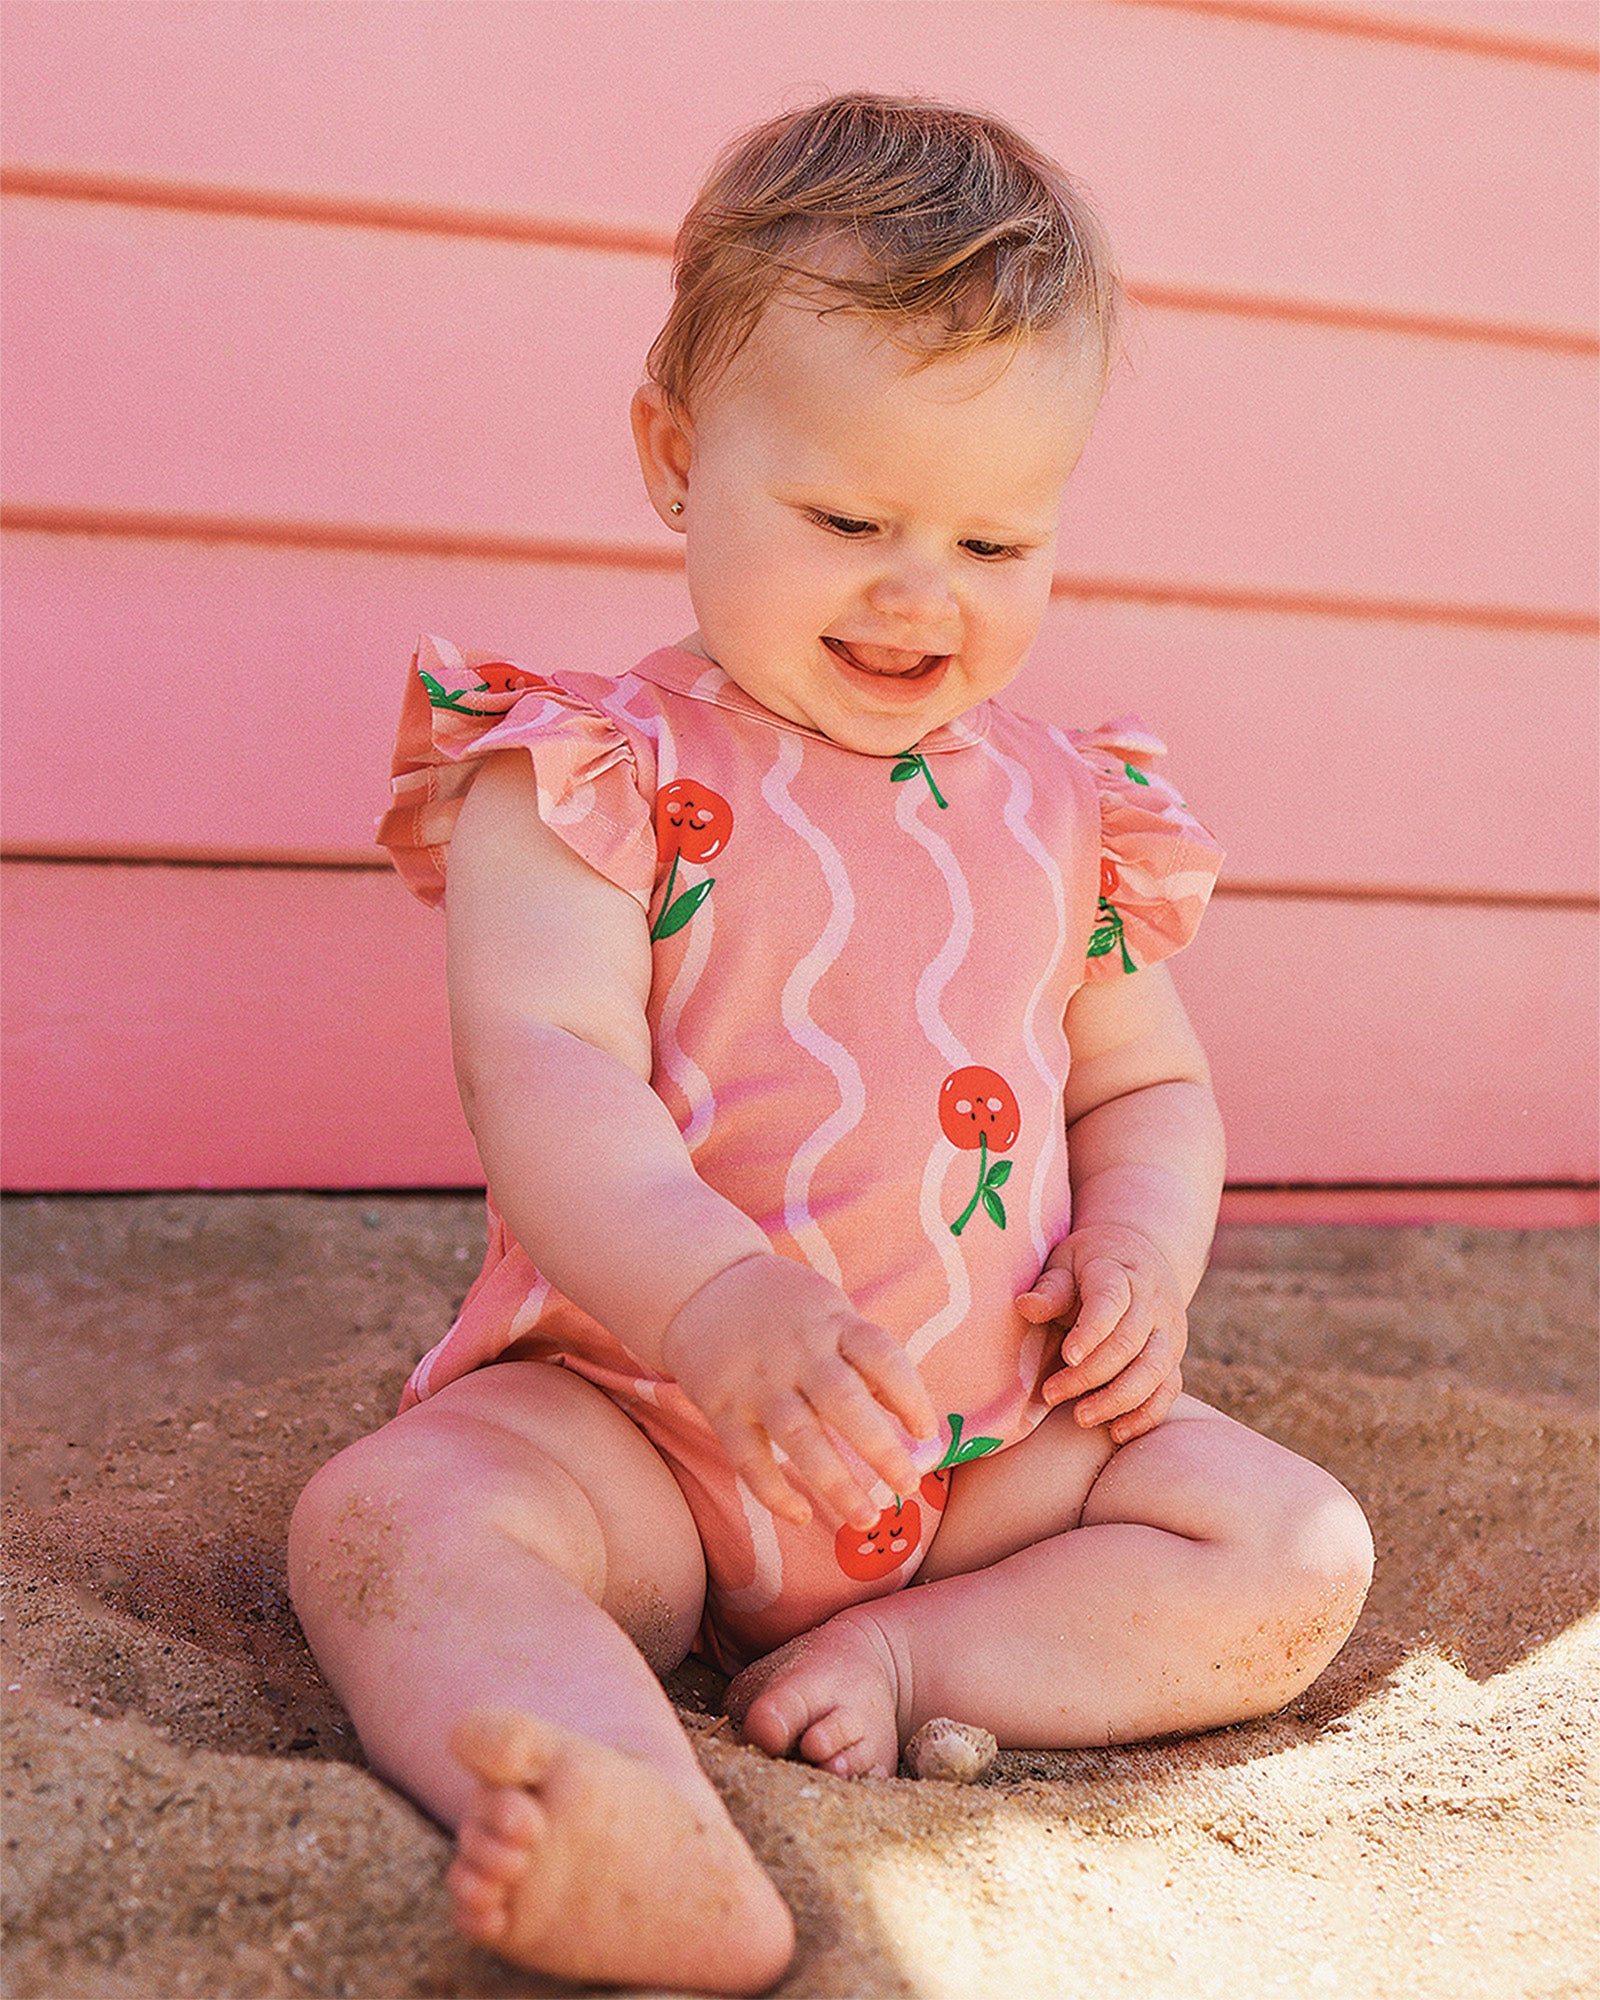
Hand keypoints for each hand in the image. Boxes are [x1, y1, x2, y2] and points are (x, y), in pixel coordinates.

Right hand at [660, 1255, 937, 1531]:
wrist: (702, 1286)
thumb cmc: (786, 1311)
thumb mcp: (831, 1312)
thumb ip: (865, 1358)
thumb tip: (911, 1418)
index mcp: (832, 1323)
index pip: (881, 1356)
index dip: (910, 1395)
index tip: (927, 1432)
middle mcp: (797, 1352)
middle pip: (842, 1400)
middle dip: (879, 1449)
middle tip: (908, 1486)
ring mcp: (757, 1381)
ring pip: (798, 1436)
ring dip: (835, 1483)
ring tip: (866, 1518)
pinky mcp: (722, 1406)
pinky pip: (749, 1458)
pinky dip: (774, 1492)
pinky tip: (803, 1516)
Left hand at [1016, 1223, 1186, 1442]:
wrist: (1138, 1257)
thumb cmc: (1087, 1266)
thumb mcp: (1065, 1264)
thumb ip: (1050, 1289)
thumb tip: (1025, 1305)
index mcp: (1120, 1272)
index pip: (1110, 1302)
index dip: (1091, 1331)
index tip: (1067, 1356)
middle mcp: (1152, 1302)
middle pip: (1129, 1343)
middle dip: (1090, 1374)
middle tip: (1051, 1393)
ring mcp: (1168, 1331)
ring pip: (1154, 1370)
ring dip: (1118, 1399)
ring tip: (1081, 1417)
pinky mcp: (1174, 1356)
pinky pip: (1169, 1389)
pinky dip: (1147, 1414)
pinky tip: (1117, 1431)